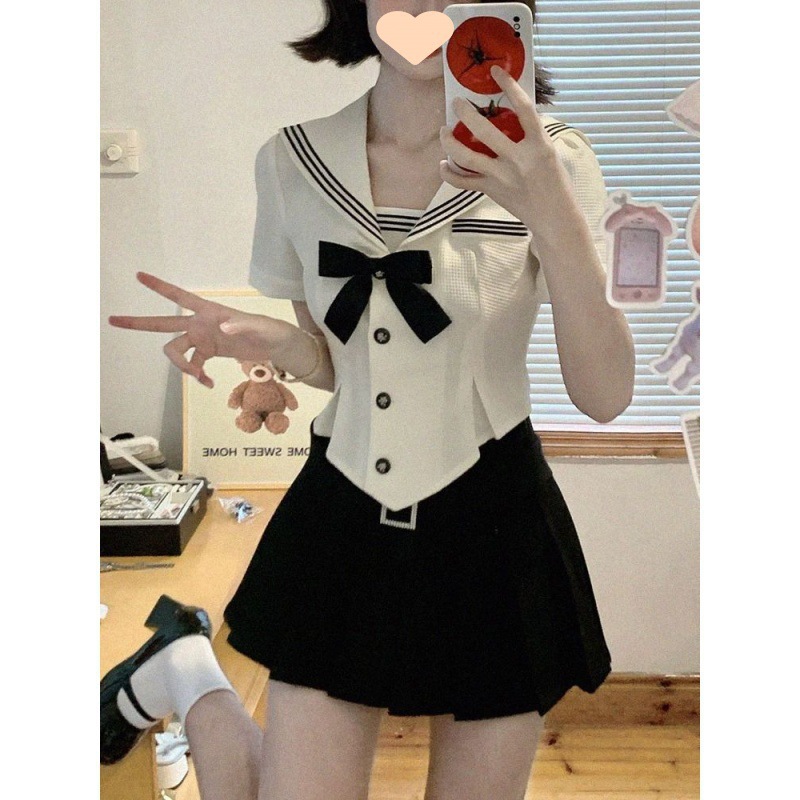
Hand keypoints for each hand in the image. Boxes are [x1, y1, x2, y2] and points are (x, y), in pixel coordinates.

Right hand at [108, 273, 295, 387]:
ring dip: (182, 366)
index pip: (179, 296)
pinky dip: (197, 375)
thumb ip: (241, 324)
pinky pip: (193, 364)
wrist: (275, 345)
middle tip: (112, 319)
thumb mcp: (258, 326)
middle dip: (138, 323)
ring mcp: (201, 338)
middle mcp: (199, 323)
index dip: (159, 287)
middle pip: (163, 323)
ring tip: (199, 376)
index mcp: (208, 310)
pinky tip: (208, 383)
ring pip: (175, 350)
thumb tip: (224, 326)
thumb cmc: (268, 330)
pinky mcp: (208, 352)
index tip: (139, 276)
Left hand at [439, 65, 570, 227]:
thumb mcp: (550, 153)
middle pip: (484, 130)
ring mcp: (502, 177)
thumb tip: (511, 115)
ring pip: (466, 156)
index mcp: (539, 145)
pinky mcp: (491, 191)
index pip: (523, 108)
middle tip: (457, 103)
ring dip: (449, 141)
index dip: (509, 86)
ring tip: (444, 131)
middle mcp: (519, 159)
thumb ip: (532, 135)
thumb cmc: (556, 183)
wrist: (555, 217)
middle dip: (465, 112)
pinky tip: (443, 164)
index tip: (496, 72)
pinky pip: (462, 182)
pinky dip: (449, 173)